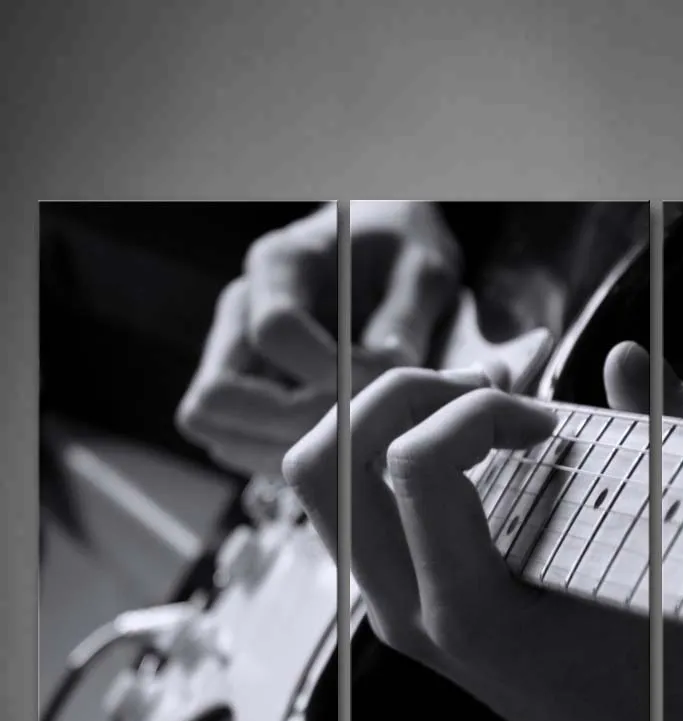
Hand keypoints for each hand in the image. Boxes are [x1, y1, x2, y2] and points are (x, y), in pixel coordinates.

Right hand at [177, 202, 461, 476]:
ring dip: (279, 451)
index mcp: (280, 264)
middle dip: (290, 426)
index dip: (333, 372)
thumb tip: (385, 376)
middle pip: (216, 397)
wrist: (388, 254)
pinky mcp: (243, 390)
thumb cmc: (405, 253)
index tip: (388, 382)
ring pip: (213, 429)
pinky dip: (280, 459)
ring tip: (351, 448)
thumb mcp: (424, 268)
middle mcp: (240, 310)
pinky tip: (337, 450)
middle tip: (358, 431)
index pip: (275, 331)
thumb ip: (407, 316)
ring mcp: (232, 353)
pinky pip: (233, 445)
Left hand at [284, 343, 682, 720]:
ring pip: (323, 481)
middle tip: (482, 393)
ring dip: (384, 421)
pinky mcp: (399, 599)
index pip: (413, 464)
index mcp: (469, 614)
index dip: (479, 409)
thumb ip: (653, 441)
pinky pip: (353, 503)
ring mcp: (393, 609)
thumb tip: (623, 357)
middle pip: (324, 464)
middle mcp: (407, 613)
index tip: (545, 421)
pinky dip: (392, 450)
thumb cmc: (663, 666)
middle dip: (396, 395)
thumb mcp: (673, 555)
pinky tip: (468, 449)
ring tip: (470, 412)